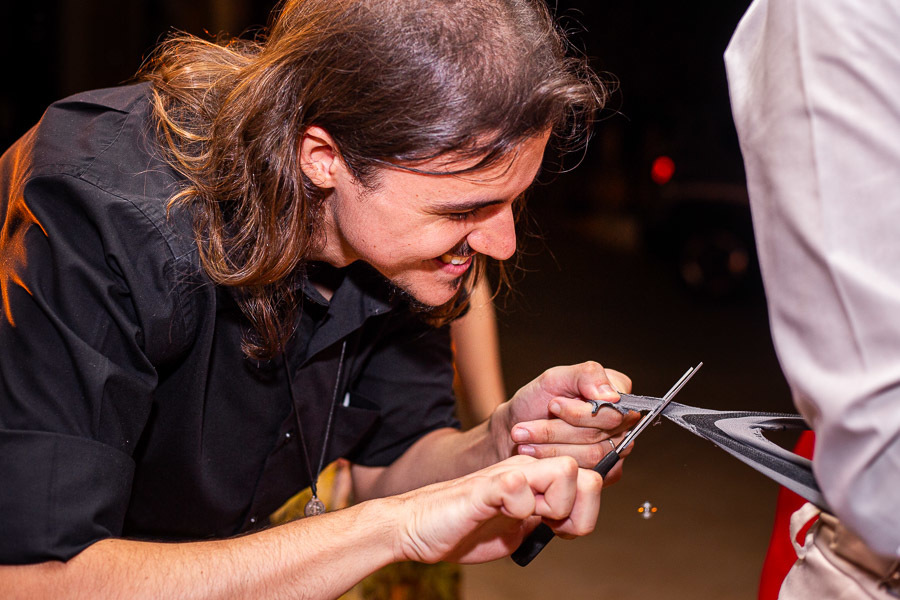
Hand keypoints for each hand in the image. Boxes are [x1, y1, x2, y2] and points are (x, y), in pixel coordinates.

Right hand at [392, 455, 601, 563]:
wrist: (416, 528)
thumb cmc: (462, 527)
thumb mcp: (517, 527)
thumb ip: (543, 519)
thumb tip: (574, 521)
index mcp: (534, 477)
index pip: (590, 480)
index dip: (586, 512)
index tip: (562, 531)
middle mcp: (526, 468)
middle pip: (587, 473)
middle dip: (580, 512)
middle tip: (552, 528)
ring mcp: (507, 474)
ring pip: (566, 471)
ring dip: (557, 506)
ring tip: (529, 520)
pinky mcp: (485, 487)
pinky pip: (520, 486)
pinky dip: (520, 507)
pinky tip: (504, 515)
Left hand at [493, 362, 638, 480]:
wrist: (517, 426)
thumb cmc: (537, 400)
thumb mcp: (555, 378)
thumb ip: (587, 375)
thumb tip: (612, 396)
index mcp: (618, 393)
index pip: (614, 409)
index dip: (580, 412)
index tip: (552, 405)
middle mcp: (622, 422)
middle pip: (601, 432)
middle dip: (559, 430)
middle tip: (527, 427)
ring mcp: (616, 448)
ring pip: (592, 454)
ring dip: (552, 447)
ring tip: (524, 439)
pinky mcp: (604, 470)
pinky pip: (588, 471)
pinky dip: (555, 461)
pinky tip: (533, 453)